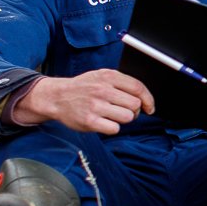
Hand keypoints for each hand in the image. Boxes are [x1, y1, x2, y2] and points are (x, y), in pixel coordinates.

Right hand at [11, 69, 153, 134]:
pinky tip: (104, 122)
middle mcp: (103, 89)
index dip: (148, 100)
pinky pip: (115, 128)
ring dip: (124, 119)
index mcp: (108, 76)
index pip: (138, 88)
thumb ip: (122, 84)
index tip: (149, 108)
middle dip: (134, 111)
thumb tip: (145, 99)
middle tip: (123, 111)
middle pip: (135, 104)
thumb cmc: (83, 88)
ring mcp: (96, 105)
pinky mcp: (90, 121)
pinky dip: (112, 128)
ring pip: (127, 117)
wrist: (57, 96)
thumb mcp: (102, 76)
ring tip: (113, 116)